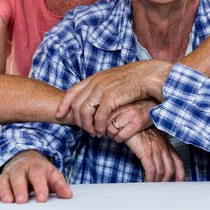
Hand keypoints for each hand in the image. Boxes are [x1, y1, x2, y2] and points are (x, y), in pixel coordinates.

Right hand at [0, 151, 72, 203]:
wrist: (26, 158)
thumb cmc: (40, 171)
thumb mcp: (52, 174)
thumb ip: (59, 184)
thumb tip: (68, 195)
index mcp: (35, 167)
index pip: (37, 175)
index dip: (40, 186)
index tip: (42, 199)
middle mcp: (20, 169)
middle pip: (18, 176)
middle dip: (20, 188)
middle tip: (22, 201)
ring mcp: (7, 175)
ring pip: (4, 180)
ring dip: (5, 191)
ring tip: (8, 201)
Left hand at [55, 61, 171, 136]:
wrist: (151, 76)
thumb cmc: (137, 80)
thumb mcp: (114, 80)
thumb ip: (103, 87)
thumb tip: (95, 97)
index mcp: (96, 77)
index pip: (72, 91)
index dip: (64, 104)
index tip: (59, 115)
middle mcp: (96, 82)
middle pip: (76, 105)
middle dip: (78, 121)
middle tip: (86, 131)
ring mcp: (102, 90)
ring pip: (85, 112)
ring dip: (88, 126)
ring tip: (96, 133)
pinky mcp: (111, 98)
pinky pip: (99, 117)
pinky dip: (99, 127)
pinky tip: (104, 132)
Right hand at [125, 127, 185, 182]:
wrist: (127, 123)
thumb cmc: (137, 131)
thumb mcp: (152, 139)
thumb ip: (157, 149)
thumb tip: (158, 162)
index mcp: (166, 143)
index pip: (178, 161)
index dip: (180, 173)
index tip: (179, 182)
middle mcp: (163, 146)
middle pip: (170, 169)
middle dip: (167, 181)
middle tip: (161, 187)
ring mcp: (155, 149)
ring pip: (161, 171)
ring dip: (157, 181)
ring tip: (152, 186)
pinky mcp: (145, 152)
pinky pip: (151, 169)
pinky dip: (150, 178)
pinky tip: (147, 181)